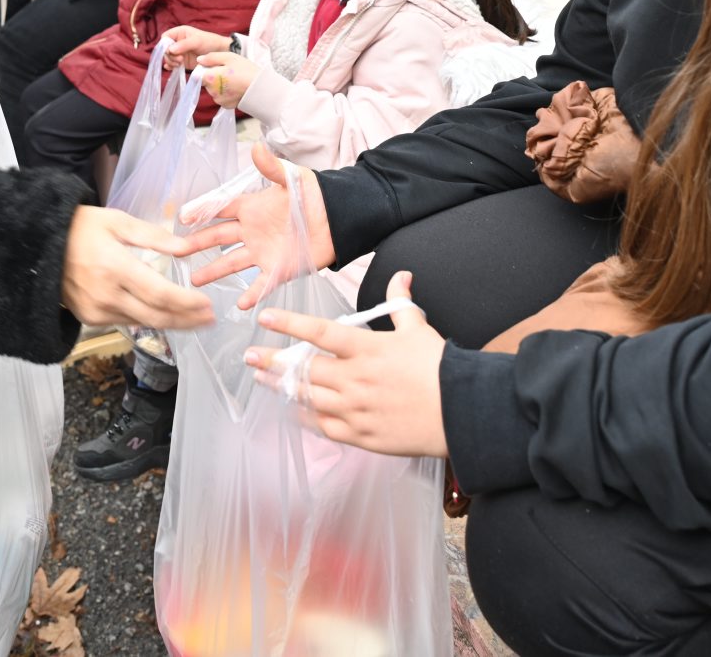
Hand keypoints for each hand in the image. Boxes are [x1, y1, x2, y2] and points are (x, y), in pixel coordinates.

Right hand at [61, 206, 214, 330]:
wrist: (39, 245)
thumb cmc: (80, 228)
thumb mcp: (117, 221)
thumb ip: (153, 236)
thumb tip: (185, 248)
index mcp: (114, 267)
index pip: (160, 294)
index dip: (187, 303)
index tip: (207, 304)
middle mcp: (106, 295)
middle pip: (157, 316)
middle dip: (187, 320)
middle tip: (209, 319)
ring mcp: (96, 310)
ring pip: (143, 324)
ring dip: (171, 323)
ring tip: (193, 319)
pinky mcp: (89, 318)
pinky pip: (126, 322)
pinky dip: (148, 320)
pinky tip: (163, 315)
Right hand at [161, 27, 231, 70]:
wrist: (220, 53)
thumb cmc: (209, 42)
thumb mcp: (197, 41)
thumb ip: (184, 44)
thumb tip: (170, 50)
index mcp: (179, 33)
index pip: (165, 37)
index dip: (165, 44)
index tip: (171, 51)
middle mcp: (177, 42)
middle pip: (165, 49)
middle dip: (170, 56)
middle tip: (180, 60)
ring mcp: (179, 53)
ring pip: (168, 58)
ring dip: (171, 62)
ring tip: (179, 64)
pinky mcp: (183, 62)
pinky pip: (172, 64)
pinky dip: (171, 67)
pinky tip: (172, 69)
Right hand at [175, 143, 333, 310]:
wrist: (339, 218)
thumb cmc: (314, 195)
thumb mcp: (292, 179)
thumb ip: (272, 168)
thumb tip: (257, 148)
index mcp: (252, 208)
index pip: (220, 209)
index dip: (202, 212)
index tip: (183, 218)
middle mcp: (252, 231)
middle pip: (218, 238)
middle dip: (197, 244)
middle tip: (177, 251)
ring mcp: (263, 252)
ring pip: (232, 263)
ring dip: (214, 272)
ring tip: (194, 281)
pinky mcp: (279, 269)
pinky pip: (261, 284)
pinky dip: (251, 294)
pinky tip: (239, 304)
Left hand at [196, 51, 255, 110]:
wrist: (261, 88)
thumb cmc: (246, 71)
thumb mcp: (230, 57)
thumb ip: (212, 58)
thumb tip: (199, 60)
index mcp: (210, 78)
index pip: (198, 74)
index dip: (205, 69)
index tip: (216, 66)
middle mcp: (211, 91)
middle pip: (206, 82)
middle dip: (214, 76)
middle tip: (228, 71)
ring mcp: (218, 100)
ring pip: (213, 90)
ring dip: (219, 85)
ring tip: (234, 79)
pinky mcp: (225, 106)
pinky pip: (221, 96)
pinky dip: (225, 92)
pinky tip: (236, 88)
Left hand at [248, 271, 448, 457]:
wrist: (461, 413)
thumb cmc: (440, 368)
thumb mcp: (419, 328)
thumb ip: (401, 302)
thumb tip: (402, 275)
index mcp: (366, 349)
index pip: (319, 332)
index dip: (289, 324)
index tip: (264, 318)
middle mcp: (355, 379)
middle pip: (303, 369)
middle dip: (272, 361)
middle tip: (249, 356)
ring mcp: (355, 409)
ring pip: (307, 397)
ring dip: (280, 387)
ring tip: (260, 379)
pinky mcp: (361, 435)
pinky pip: (323, 426)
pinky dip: (305, 417)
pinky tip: (292, 410)